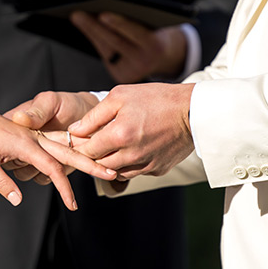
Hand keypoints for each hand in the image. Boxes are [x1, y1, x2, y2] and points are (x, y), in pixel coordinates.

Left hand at [0, 100, 115, 210]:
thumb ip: (2, 181)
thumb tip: (19, 201)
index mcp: (26, 143)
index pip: (52, 168)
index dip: (65, 188)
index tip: (73, 205)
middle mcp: (36, 138)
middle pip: (69, 154)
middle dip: (91, 165)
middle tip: (112, 175)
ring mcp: (37, 137)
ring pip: (65, 150)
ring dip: (83, 161)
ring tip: (104, 170)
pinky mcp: (35, 139)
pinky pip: (55, 150)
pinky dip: (69, 158)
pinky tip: (81, 163)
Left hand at [70, 0, 186, 82]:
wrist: (165, 57)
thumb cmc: (156, 30)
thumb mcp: (153, 13)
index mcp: (156, 45)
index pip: (135, 33)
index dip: (119, 24)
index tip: (102, 14)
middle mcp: (145, 61)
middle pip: (115, 41)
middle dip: (95, 27)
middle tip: (77, 13)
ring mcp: (132, 70)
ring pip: (107, 48)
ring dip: (90, 32)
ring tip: (76, 15)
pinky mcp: (121, 74)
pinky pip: (105, 55)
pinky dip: (95, 40)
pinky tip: (84, 26)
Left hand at [71, 83, 195, 178]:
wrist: (193, 111)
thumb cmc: (157, 98)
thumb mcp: (121, 96)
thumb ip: (94, 115)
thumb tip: (74, 130)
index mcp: (120, 135)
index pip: (87, 150)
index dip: (79, 145)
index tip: (76, 139)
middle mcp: (131, 155)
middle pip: (99, 164)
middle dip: (92, 155)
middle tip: (91, 143)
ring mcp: (145, 165)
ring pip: (115, 172)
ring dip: (109, 161)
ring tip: (111, 145)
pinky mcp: (157, 170)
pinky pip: (134, 172)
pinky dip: (128, 164)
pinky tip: (131, 149)